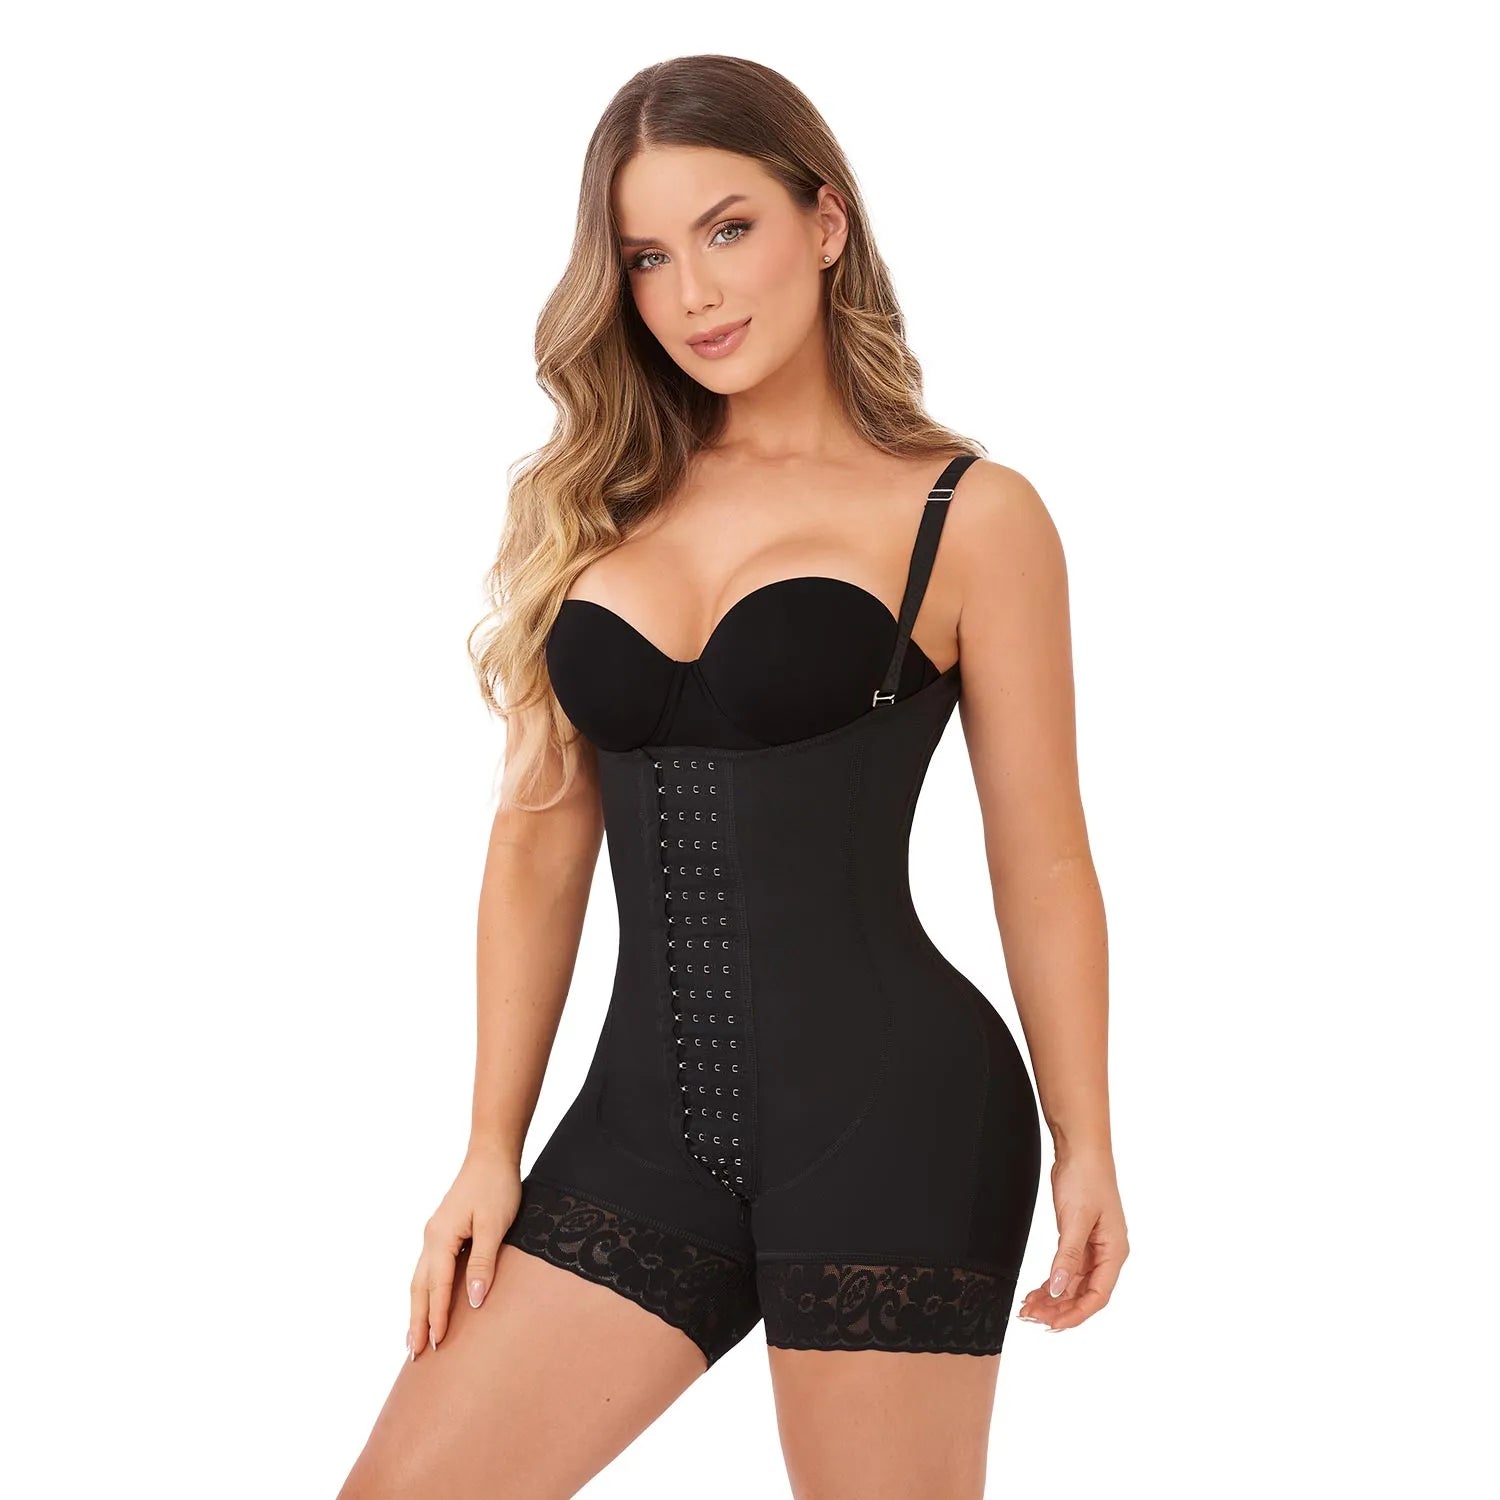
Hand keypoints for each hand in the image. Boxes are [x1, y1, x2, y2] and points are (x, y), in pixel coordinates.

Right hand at [406, 1141, 521, 1359]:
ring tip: (413, 1338)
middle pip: (419, 1288)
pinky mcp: (442, 1232)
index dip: (437, 1317)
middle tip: (415, 1354)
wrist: (491, 1155)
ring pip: (419, 1280)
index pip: (437, 1287)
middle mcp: (431, 1238)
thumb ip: (482, 1262)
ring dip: (416, 1309)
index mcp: (441, 1238)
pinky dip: (424, 1291)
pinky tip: (426, 1302)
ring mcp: (434, 1234)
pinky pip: (427, 1269)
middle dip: (417, 1321)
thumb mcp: (494, 1225)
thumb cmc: (496, 1187)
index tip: (436, 1345)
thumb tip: (473, 1299)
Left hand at [1016, 1146, 1127, 1331]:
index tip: (1051, 1325)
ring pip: (1073, 1284)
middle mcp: (1106, 1254)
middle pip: (1084, 1294)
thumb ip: (1067, 1256)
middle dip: (1058, 1309)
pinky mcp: (1078, 1239)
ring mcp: (1092, 1248)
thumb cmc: (1086, 1179)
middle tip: (1031, 1317)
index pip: (1097, 1296)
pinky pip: (1066, 1270)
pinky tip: (1036, 1292)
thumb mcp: (1076, 1219)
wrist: (1081, 1150)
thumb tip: (1059, 1289)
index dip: (1075, 1314)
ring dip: (1052, 1298)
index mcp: (1114, 1252)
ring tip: (1027, 1308)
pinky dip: (1051, 1282)